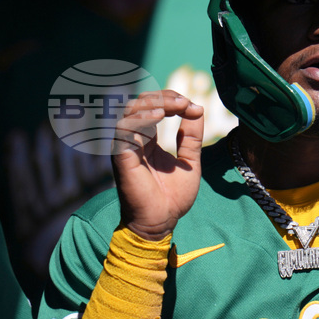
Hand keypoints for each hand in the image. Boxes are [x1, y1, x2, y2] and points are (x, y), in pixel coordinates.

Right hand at [111, 90, 203, 239]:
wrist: (162, 221)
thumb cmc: (173, 196)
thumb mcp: (190, 161)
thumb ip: (191, 136)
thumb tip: (197, 109)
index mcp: (147, 140)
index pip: (154, 108)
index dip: (173, 102)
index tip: (194, 108)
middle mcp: (133, 140)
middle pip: (141, 104)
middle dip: (164, 97)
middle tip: (185, 103)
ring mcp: (125, 147)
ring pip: (129, 110)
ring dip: (154, 103)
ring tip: (176, 106)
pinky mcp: (121, 156)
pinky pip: (124, 128)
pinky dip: (141, 117)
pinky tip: (159, 115)